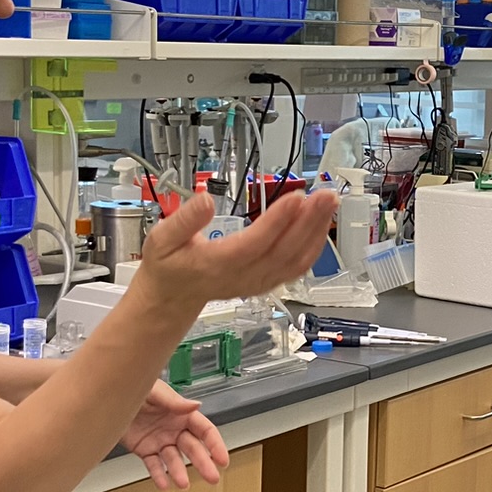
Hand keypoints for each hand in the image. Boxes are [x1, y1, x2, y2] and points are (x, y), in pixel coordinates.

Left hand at [122, 381, 230, 489]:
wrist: (108, 396)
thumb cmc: (133, 386)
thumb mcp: (154, 390)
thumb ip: (174, 401)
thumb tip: (195, 405)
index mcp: (181, 413)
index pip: (205, 430)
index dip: (215, 444)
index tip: (223, 459)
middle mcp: (174, 429)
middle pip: (193, 449)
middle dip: (204, 464)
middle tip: (212, 477)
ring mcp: (159, 441)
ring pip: (174, 460)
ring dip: (179, 472)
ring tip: (182, 484)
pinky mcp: (144, 450)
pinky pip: (153, 465)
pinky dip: (158, 475)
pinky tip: (163, 484)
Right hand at [137, 190, 338, 308]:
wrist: (173, 297)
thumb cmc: (168, 265)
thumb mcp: (162, 239)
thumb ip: (184, 220)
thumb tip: (206, 199)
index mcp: (217, 265)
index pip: (254, 244)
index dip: (277, 221)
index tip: (297, 196)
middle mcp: (243, 277)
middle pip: (283, 251)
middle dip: (308, 222)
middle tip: (325, 194)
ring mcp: (258, 282)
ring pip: (295, 261)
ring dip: (316, 231)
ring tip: (329, 202)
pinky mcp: (267, 282)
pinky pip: (296, 267)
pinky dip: (313, 246)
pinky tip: (322, 224)